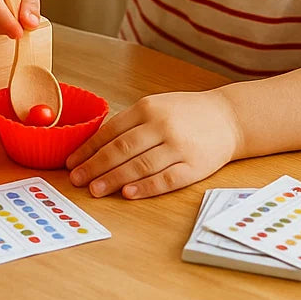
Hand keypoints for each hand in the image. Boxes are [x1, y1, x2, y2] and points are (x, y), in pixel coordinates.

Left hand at [66, 90, 240, 198]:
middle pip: (121, 149)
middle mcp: (161, 125)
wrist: (228, 117)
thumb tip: (95, 145)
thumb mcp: (156, 106)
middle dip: (95, 166)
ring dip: (114, 179)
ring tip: (95, 190)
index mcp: (147, 108)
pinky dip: (145, 187)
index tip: (72, 162)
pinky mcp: (194, 166)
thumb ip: (130, 123)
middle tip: (77, 179)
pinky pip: (166, 179)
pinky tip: (128, 193)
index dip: (88, 148)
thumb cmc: (185, 113)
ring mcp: (178, 146)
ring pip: (140, 165)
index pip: (111, 131)